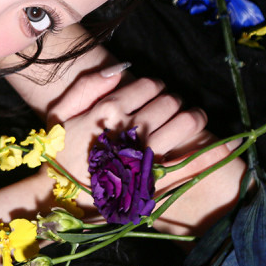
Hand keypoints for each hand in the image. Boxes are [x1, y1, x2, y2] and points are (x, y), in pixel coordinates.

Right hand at [48, 68, 208, 182]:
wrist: (62, 197)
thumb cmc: (61, 154)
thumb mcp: (59, 114)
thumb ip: (86, 86)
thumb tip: (120, 69)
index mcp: (108, 110)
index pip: (149, 85)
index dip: (154, 86)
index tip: (153, 93)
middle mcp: (129, 128)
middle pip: (169, 101)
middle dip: (173, 101)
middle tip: (170, 108)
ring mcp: (145, 152)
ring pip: (186, 122)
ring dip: (193, 118)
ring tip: (191, 119)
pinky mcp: (157, 176)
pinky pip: (190, 155)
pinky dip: (203, 148)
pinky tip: (206, 144)